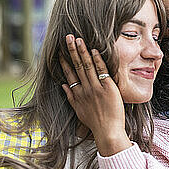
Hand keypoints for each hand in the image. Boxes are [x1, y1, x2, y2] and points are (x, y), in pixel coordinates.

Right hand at [60, 34, 130, 155]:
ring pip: (87, 66)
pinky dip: (97, 60)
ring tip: (78, 39)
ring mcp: (96, 88)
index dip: (65, 61)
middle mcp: (85, 89)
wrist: (108, 131)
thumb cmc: (95, 122)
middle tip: (68, 37)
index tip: (61, 51)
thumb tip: (64, 84)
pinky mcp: (108, 87)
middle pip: (77, 66)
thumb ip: (71, 97)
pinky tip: (94, 50)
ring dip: (82, 51)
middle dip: (72, 50)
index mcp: (77, 94)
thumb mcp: (78, 111)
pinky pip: (101, 71)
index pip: (69, 74)